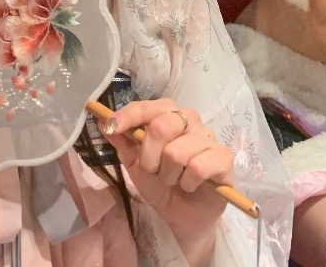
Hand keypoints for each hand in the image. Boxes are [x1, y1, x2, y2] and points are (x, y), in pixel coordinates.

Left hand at [99, 99, 232, 261]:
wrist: (183, 217)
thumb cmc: (161, 185)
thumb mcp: (135, 164)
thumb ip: (122, 141)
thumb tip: (101, 121)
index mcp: (167, 114)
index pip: (147, 107)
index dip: (127, 116)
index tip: (111, 127)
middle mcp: (189, 119)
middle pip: (161, 126)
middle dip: (149, 155)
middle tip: (152, 170)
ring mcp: (208, 137)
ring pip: (177, 151)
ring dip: (168, 175)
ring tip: (173, 181)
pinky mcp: (223, 158)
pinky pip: (198, 167)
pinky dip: (187, 182)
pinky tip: (189, 185)